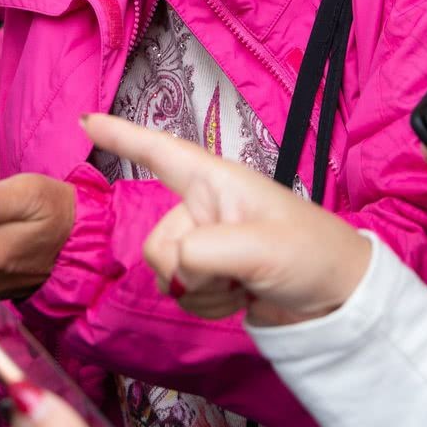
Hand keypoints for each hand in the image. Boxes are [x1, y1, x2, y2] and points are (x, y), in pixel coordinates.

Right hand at [83, 115, 370, 326]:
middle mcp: (206, 207)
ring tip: (246, 284)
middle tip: (236, 273)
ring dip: (202, 291)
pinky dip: (208, 304)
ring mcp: (208, 244)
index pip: (161, 152)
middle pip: (158, 242)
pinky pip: (182, 294)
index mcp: (217, 181)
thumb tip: (173, 265)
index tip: (85, 122)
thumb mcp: (262, 247)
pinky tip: (242, 297)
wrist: (340, 304)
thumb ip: (204, 251)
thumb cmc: (313, 255)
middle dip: (189, 269)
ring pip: (166, 273)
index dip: (121, 136)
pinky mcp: (213, 277)